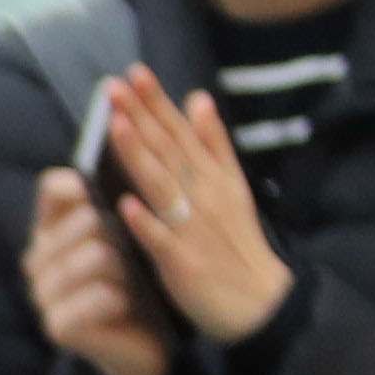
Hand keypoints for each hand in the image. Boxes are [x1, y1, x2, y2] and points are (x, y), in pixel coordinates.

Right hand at [23, 162, 169, 374]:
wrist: (143, 346)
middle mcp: (40, 259)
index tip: (109, 185)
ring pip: (95, 256)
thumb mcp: (132, 239)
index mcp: (54, 230)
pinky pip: (99, 295)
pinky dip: (122, 296)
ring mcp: (44, 295)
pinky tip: (127, 303)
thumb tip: (138, 153)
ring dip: (125, 266)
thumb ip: (123, 203)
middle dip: (118, 231)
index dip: (82, 180)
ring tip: (135, 279)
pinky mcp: (58, 327)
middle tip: (136, 249)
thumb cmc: (140, 284)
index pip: (54, 187)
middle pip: (80, 221)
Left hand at [100, 72, 290, 346]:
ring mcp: (193, 228)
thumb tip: (198, 98)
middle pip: (168, 150)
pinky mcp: (184, 263)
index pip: (181, 132)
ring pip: (163, 186)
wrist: (260, 303)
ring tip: (116, 126)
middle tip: (114, 85)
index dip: (157, 102)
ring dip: (139, 156)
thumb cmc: (236, 243)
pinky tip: (124, 204)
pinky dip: (145, 222)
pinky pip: (161, 241)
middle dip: (141, 116)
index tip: (134, 72)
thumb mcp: (233, 187)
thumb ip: (213, 144)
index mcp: (213, 176)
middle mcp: (204, 195)